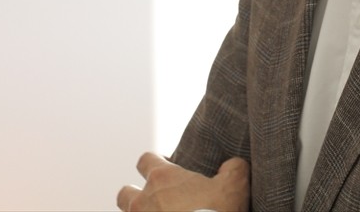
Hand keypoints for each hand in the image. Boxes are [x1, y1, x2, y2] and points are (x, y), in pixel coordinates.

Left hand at [116, 152, 248, 211]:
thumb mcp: (235, 186)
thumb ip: (233, 168)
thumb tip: (232, 165)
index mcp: (162, 178)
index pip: (145, 160)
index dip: (154, 162)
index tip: (166, 168)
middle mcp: (143, 200)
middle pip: (125, 193)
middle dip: (136, 194)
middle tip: (156, 200)